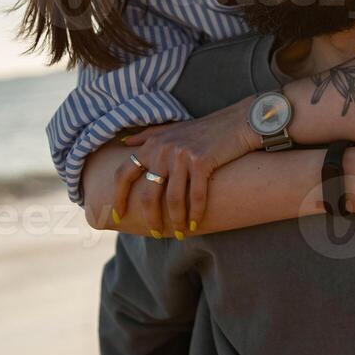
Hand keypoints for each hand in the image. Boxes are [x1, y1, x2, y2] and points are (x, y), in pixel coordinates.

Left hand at [116, 102, 255, 234]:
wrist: (237, 122)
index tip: (117, 216)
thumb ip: (147, 135)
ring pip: (173, 199)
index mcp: (152, 144)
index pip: (124, 173)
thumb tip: (124, 142)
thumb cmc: (204, 129)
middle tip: (156, 232)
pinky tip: (195, 223)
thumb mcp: (172, 128)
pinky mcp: (202, 162)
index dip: (118, 197)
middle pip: (149, 194)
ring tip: (180, 232)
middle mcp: (163, 149)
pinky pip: (196, 195)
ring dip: (176, 220)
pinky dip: (195, 213)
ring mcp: (182, 156)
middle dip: (151, 218)